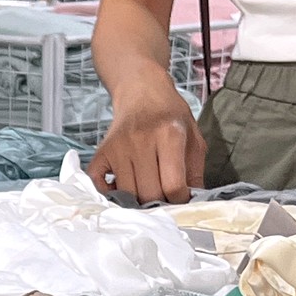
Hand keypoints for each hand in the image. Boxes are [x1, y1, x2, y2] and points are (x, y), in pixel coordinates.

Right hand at [88, 86, 206, 204]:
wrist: (142, 92)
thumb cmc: (170, 117)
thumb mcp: (193, 138)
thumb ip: (195, 172)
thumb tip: (190, 204)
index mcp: (169, 135)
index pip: (173, 186)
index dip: (180, 199)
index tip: (179, 195)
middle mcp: (141, 140)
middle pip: (149, 194)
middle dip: (159, 201)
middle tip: (163, 193)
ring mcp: (118, 147)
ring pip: (127, 195)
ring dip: (137, 199)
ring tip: (145, 188)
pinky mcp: (101, 152)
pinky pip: (99, 186)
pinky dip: (109, 193)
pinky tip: (121, 186)